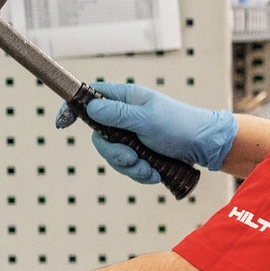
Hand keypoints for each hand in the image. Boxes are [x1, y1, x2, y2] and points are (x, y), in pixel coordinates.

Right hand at [62, 81, 237, 183]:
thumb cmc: (180, 125)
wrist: (206, 146)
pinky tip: (155, 174)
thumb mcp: (147, 119)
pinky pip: (128, 167)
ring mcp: (132, 135)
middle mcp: (125, 116)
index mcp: (125, 99)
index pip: (90, 97)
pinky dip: (140, 173)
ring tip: (150, 168)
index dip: (74, 107)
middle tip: (133, 157)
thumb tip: (89, 107)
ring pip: (113, 155)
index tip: (63, 123)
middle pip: (99, 136)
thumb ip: (118, 115)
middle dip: (114, 153)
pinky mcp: (141, 152)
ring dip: (130, 167)